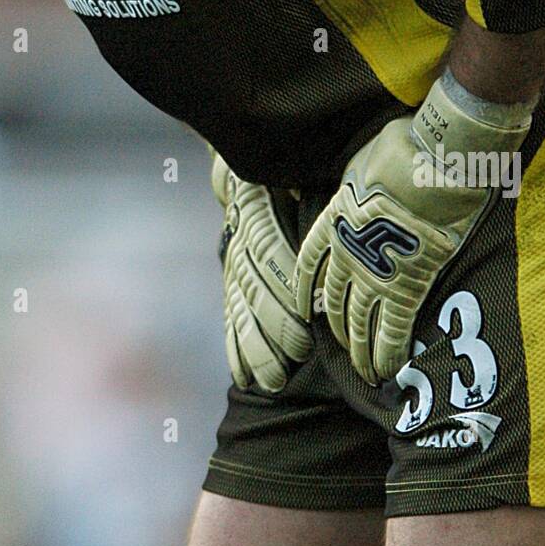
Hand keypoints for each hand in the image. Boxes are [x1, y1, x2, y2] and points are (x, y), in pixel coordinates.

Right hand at [211, 150, 311, 392]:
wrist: (246, 164)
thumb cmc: (285, 168)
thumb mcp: (294, 167)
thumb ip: (304, 181)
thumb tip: (314, 189)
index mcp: (258, 208)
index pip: (267, 249)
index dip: (282, 283)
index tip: (305, 312)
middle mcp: (239, 241)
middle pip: (253, 286)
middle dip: (274, 325)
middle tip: (297, 357)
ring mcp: (232, 264)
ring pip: (240, 308)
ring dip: (255, 348)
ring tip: (274, 381)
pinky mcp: (231, 280)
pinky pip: (230, 316)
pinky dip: (236, 350)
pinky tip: (244, 378)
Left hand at [293, 75, 531, 385]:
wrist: (432, 162)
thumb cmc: (403, 149)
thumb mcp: (361, 159)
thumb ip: (356, 177)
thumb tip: (358, 172)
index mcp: (332, 221)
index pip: (308, 264)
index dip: (305, 288)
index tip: (305, 306)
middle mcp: (346, 253)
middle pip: (334, 300)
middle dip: (338, 328)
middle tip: (343, 349)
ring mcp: (374, 273)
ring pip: (359, 323)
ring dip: (360, 351)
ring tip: (365, 372)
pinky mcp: (407, 287)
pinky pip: (393, 330)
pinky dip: (389, 353)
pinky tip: (388, 371)